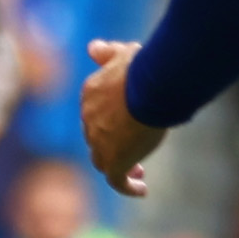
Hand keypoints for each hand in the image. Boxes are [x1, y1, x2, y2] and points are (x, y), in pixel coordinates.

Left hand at [78, 37, 158, 194]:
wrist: (148, 87)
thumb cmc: (140, 68)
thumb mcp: (123, 54)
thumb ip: (107, 52)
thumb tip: (93, 48)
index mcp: (91, 95)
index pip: (94, 113)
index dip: (108, 121)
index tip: (125, 125)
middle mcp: (90, 119)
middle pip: (96, 137)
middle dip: (111, 144)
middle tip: (132, 150)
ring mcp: (100, 142)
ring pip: (102, 160)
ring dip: (116, 166)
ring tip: (136, 171)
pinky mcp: (114, 161)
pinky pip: (117, 180)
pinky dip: (127, 186)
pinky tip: (142, 190)